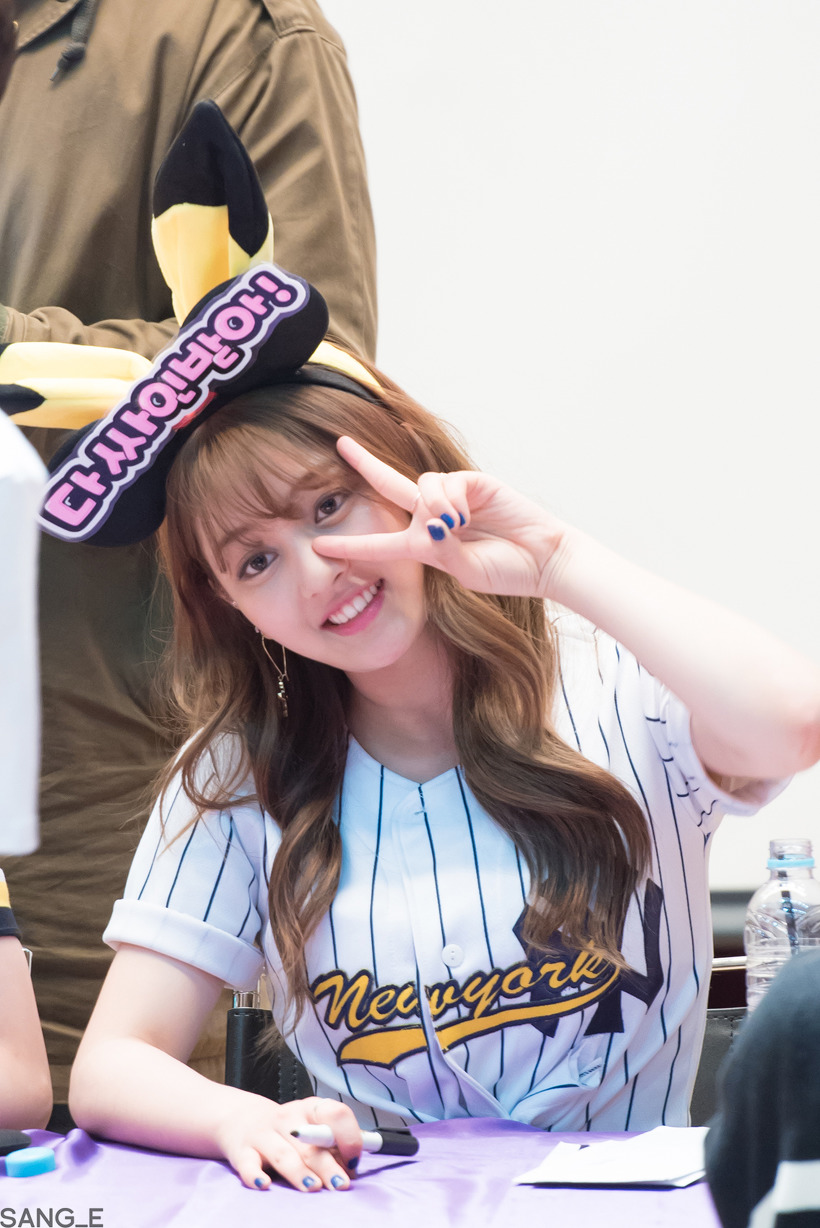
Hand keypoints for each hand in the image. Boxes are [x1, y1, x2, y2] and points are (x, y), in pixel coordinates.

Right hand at [215, 1093, 361, 1191]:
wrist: (242, 1119)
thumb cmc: (289, 1131)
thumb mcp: (311, 1127)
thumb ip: (331, 1145)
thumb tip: (352, 1169)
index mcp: (311, 1109)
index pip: (335, 1114)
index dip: (348, 1136)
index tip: (354, 1161)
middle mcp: (287, 1118)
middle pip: (310, 1142)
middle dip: (327, 1164)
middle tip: (340, 1184)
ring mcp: (263, 1134)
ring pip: (283, 1154)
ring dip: (299, 1171)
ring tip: (313, 1187)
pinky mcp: (242, 1151)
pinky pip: (248, 1164)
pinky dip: (255, 1175)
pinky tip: (265, 1184)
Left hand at [313, 436, 567, 599]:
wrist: (543, 560)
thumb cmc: (506, 571)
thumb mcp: (463, 571)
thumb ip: (439, 550)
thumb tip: (430, 523)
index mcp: (426, 544)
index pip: (381, 543)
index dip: (351, 545)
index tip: (320, 546)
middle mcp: (434, 516)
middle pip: (390, 485)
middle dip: (365, 463)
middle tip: (341, 442)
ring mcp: (453, 497)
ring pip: (420, 488)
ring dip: (431, 508)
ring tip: (454, 528)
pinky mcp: (473, 482)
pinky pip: (444, 483)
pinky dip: (448, 501)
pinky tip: (463, 517)